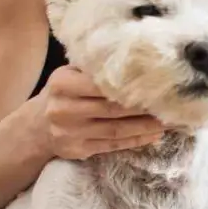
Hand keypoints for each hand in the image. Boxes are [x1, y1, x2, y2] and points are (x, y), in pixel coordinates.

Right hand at [37, 66, 164, 159]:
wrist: (36, 126)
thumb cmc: (63, 93)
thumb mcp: (69, 74)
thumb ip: (94, 68)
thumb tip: (136, 58)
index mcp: (63, 84)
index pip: (101, 85)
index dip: (130, 86)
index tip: (156, 83)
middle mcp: (64, 109)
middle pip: (112, 109)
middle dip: (144, 107)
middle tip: (170, 103)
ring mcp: (71, 133)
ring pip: (116, 130)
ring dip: (145, 126)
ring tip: (169, 121)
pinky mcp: (78, 150)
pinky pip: (113, 145)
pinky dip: (135, 140)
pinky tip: (154, 135)